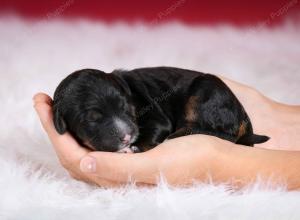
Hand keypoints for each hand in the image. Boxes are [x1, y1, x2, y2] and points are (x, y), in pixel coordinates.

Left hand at [33, 93, 223, 186]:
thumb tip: (83, 162)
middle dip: (54, 128)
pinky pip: (98, 148)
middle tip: (44, 102)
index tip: (44, 104)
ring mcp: (124, 166)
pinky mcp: (133, 157)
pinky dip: (85, 134)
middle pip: (73, 154)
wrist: (219, 159)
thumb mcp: (156, 164)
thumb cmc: (193, 160)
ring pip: (83, 152)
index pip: (74, 156)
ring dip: (67, 131)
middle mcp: (117, 175)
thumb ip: (119, 167)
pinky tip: (85, 122)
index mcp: (120, 179)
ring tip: (57, 110)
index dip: (55, 133)